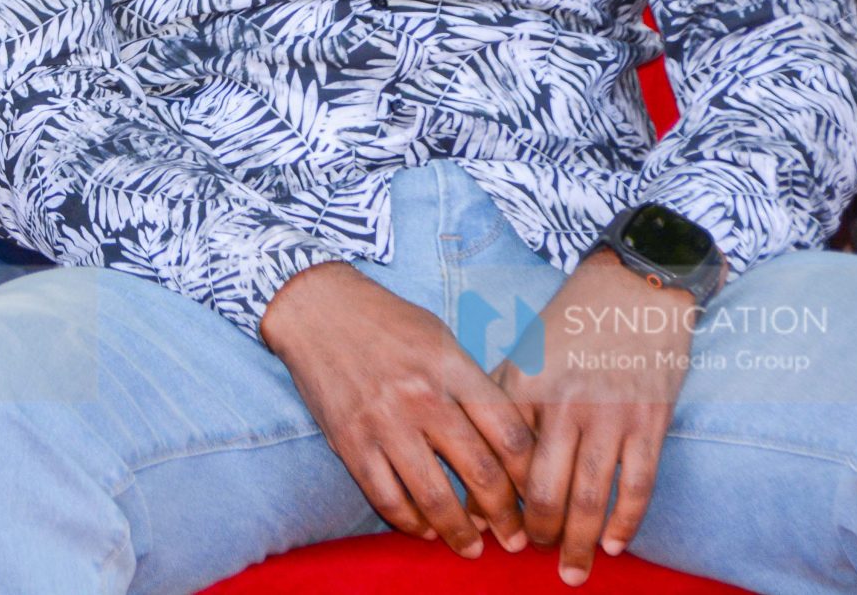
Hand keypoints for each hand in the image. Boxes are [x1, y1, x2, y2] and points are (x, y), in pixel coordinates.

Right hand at [263, 262, 533, 558]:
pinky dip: (410, 522)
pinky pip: (387, 497)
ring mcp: (384, 422)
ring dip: (461, 532)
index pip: (509, 434)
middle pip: (481, 472)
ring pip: (435, 496)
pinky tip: (424, 529)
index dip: (532, 475)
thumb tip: (509, 441)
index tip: (540, 496)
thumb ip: (473, 385)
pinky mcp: (350, 441)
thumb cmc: (386, 321)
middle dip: (507, 516)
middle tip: (516, 537)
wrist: (317, 308)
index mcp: (452, 368)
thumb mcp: (441, 338)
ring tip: (474, 547)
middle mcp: (422, 397)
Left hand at [495, 252, 696, 585]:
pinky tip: (612, 544)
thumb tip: (475, 455)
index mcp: (524, 387)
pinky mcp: (650, 422)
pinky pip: (637, 485)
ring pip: (589, 496)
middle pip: (543, 489)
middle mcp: (564, 405)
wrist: (634, 287)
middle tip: (528, 552)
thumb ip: (501, 401)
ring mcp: (610, 416)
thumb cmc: (571, 324)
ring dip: (576, 540)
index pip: (501, 459)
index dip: (489, 500)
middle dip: (534, 531)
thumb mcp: (523, 354)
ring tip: (568, 568)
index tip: (481, 527)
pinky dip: (625, 521)